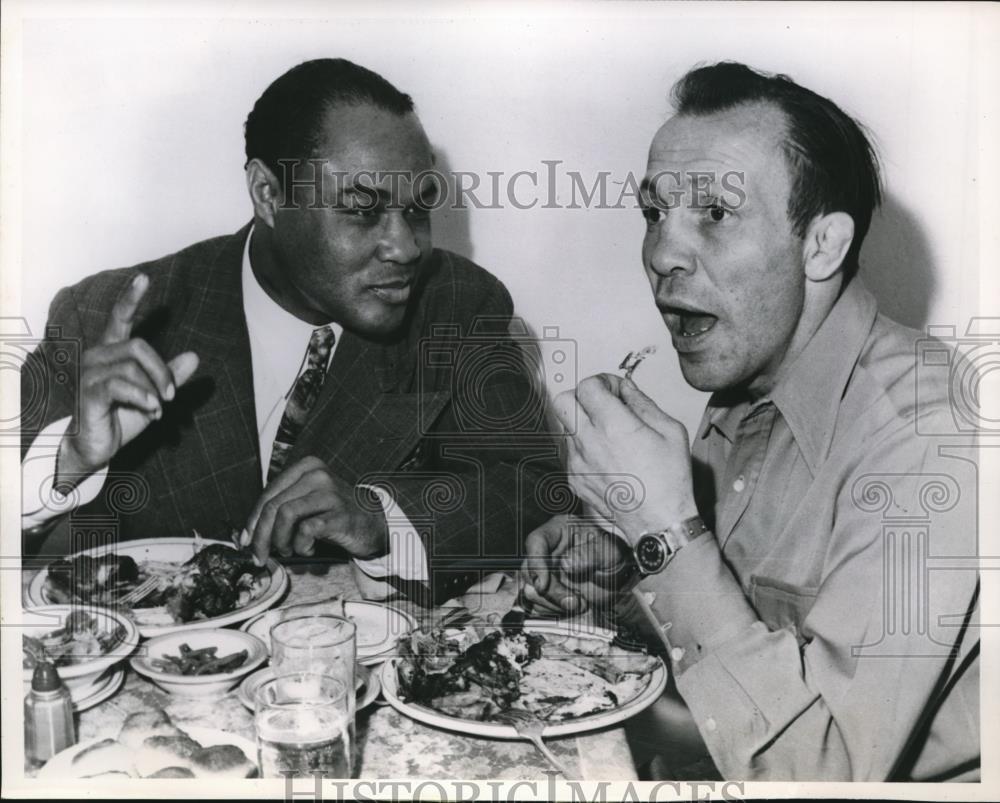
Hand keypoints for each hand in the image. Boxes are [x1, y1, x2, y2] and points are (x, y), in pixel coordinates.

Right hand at [58, 273, 198, 483]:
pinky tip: (152, 411)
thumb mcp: (153, 395)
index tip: (144, 277)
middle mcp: (97, 356)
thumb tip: (195, 356)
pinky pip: (121, 385)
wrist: (96, 447)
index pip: (120, 318)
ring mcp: (90, 374)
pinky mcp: (89, 393)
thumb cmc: (121, 417)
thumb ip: (170, 376)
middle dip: (162, 371)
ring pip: (132, 367)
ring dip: (154, 390)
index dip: (131, 298)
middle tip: (171, 396)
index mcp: (112, 352)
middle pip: (139, 346)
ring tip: (158, 410)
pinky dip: (143, 397)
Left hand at [246, 456, 388, 563]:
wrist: (371, 522)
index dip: (253, 521)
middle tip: (259, 556)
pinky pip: (307, 530)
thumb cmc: (332, 514)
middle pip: (273, 505)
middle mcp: (317, 475)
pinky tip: (308, 549)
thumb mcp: (306, 503)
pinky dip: (301, 545)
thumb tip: (247, 534)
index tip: (247, 541)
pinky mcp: (340, 514)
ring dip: (280, 540)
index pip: (268, 494)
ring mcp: (330, 493)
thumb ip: (280, 510)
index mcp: (306, 467)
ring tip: (288, 550)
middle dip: (261, 536)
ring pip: (285, 515)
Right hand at [521, 514, 635, 617]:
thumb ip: (589, 555)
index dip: (535, 563)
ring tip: (579, 603)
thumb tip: (567, 564)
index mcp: (559, 531)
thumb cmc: (614, 557)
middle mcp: (547, 550)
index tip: (543, 584)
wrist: (621, 580)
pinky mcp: (544, 591)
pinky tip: (571, 608)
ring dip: (553, 603)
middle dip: (550, 591)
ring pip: (530, 590)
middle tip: (574, 601)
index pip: (536, 541)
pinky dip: (552, 611)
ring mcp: (543, 572)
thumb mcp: (609, 552)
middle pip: (528, 570)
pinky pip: (537, 605)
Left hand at [553, 374, 697, 542]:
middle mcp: (589, 442)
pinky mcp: (574, 479)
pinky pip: (571, 452)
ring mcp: (577, 462)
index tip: (614, 390)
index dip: (602, 381)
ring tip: (610, 435)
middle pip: (563, 400)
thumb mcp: (670, 430)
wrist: (659, 522)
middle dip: (582, 397)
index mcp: (613, 425)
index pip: (587, 385)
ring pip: (566, 427)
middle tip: (603, 405)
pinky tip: (607, 457)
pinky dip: (584, 447)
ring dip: (583, 422)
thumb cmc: (670, 480)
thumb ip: (643, 402)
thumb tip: (626, 388)